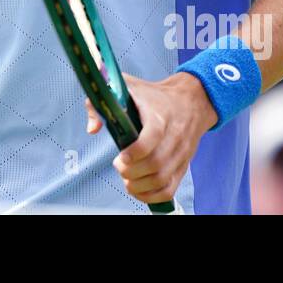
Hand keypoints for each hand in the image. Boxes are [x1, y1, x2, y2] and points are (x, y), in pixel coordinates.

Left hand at [84, 71, 216, 205]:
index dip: (135, 151)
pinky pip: (170, 189)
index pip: (152, 136)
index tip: (120, 156)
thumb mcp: (126, 86)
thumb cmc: (153, 95)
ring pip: (162, 179)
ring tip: (126, 179)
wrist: (190, 102)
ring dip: (139, 186)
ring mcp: (181, 153)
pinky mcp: (183, 165)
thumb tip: (92, 129)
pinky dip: (152, 196)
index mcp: (159, 114)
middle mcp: (174, 135)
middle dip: (132, 171)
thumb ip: (102, 102)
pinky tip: (138, 190)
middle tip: (119, 166)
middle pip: (155, 163)